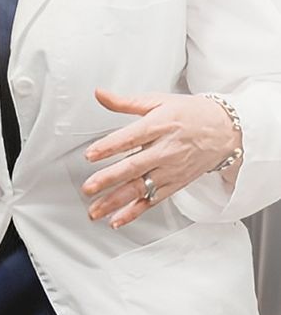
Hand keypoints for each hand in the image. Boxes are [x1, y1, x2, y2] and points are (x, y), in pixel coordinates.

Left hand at [81, 88, 239, 227]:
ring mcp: (170, 170)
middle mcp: (165, 150)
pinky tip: (117, 220)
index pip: (131, 137)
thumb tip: (100, 94)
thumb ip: (125, 102)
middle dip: (109, 179)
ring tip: (95, 211)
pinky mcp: (175, 184)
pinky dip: (134, 212)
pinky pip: (152, 201)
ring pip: (140, 188)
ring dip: (116, 202)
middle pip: (134, 166)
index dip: (110, 146)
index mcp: (160, 125)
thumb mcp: (159, 101)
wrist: (226, 131)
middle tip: (88, 187)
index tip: (91, 155)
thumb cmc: (191, 114)